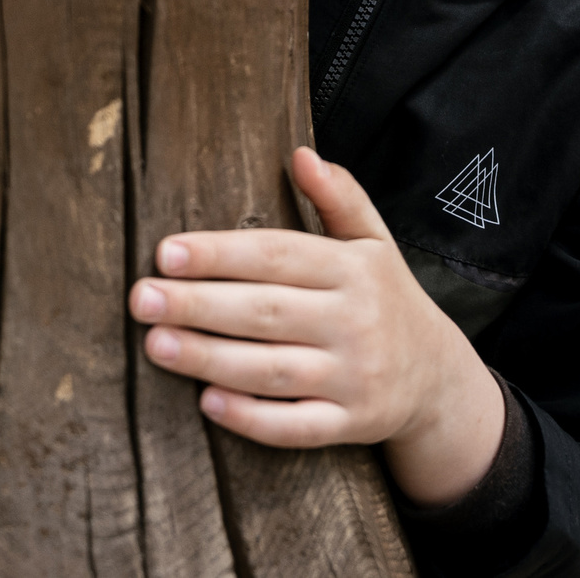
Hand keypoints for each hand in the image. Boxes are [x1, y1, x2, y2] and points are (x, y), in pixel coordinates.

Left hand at [128, 147, 506, 507]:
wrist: (437, 375)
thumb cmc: (386, 298)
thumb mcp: (373, 242)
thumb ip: (339, 196)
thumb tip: (300, 152)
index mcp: (355, 270)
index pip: (278, 255)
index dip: (221, 253)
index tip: (166, 252)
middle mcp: (356, 322)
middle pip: (267, 312)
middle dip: (199, 305)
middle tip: (142, 298)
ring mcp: (355, 377)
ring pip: (273, 370)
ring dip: (209, 359)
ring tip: (156, 344)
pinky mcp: (351, 423)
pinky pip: (296, 426)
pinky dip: (251, 418)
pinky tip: (206, 402)